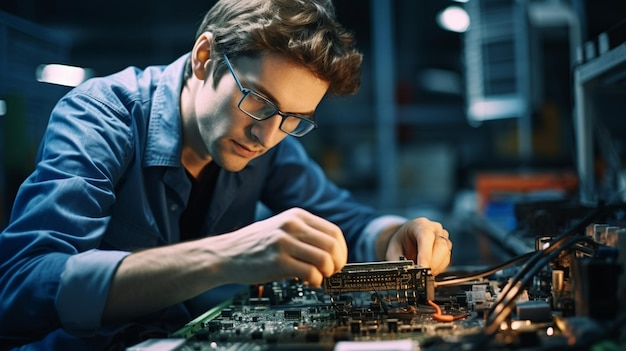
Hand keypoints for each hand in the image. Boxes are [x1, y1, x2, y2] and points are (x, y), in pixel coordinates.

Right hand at [205, 207, 347, 286]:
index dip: (342, 250)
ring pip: (325, 259)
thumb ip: (305, 235)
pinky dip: (315, 281)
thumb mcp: (281, 228)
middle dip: (337, 263)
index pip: (334, 232)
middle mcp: (291, 225)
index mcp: (296, 215)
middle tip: (330, 272)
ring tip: (318, 277)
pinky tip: (307, 282)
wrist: (225, 254)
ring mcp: (284, 242)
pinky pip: (310, 273)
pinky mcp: (278, 261)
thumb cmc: (254, 245)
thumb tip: (333, 253)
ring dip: (327, 273)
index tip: (338, 261)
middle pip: (332, 245)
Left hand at [384, 218, 451, 275]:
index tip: (422, 267)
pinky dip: (439, 268)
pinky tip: (428, 270)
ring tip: (423, 273)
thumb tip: (404, 273)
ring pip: (446, 254)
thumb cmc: (400, 242)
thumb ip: (398, 261)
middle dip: (432, 263)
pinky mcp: (447, 248)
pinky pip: (447, 260)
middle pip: (440, 246)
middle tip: (422, 274)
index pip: (426, 236)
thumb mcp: (393, 250)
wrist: (406, 239)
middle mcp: (435, 229)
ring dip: (436, 267)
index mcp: (420, 225)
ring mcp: (443, 238)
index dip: (425, 254)